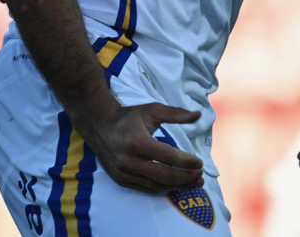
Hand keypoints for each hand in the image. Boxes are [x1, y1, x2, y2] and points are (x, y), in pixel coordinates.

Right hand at [76, 100, 204, 193]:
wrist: (99, 126)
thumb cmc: (129, 117)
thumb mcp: (152, 110)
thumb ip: (176, 113)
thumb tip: (198, 115)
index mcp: (137, 141)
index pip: (168, 156)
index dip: (186, 161)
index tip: (200, 162)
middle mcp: (129, 159)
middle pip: (164, 176)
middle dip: (186, 178)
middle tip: (200, 175)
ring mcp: (123, 172)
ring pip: (156, 186)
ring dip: (178, 186)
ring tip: (194, 182)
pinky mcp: (121, 180)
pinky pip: (146, 189)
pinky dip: (164, 188)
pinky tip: (176, 184)